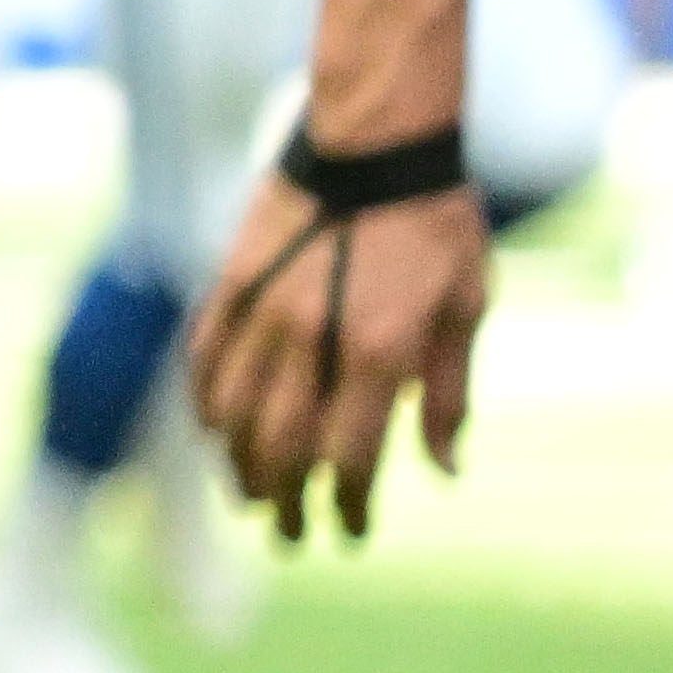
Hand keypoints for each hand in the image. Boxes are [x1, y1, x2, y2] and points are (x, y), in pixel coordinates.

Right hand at [189, 159, 488, 542]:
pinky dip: (206, 396)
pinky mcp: (234, 278)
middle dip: (284, 499)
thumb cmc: (436, 223)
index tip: (350, 533)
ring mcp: (263, 307)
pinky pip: (205, 351)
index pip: (348, 455)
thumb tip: (442, 468)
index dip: (346, 505)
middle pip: (280, 443)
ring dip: (237, 459)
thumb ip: (448, 392)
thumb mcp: (467, 307)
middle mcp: (311, 338)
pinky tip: (213, 423)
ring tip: (248, 491)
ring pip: (231, 406)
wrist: (375, 138)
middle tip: (289, 533)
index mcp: (378, 350)